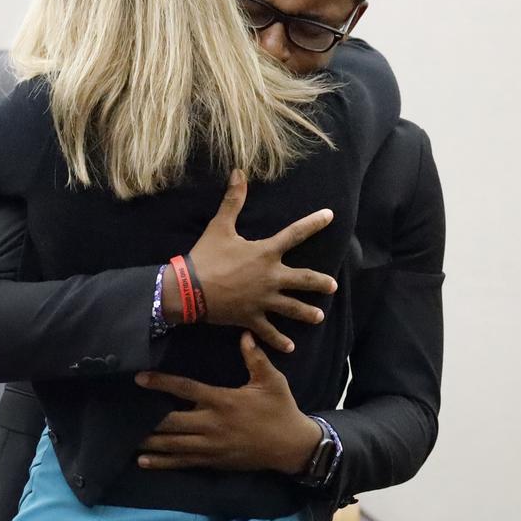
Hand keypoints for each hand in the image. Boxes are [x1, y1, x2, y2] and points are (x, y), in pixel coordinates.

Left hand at [134, 332, 323, 473]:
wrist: (291, 446)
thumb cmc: (280, 409)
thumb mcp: (272, 381)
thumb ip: (256, 358)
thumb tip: (245, 334)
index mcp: (223, 401)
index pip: (185, 389)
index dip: (161, 383)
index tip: (139, 378)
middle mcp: (212, 424)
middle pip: (170, 422)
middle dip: (145, 418)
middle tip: (122, 413)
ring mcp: (210, 446)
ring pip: (172, 444)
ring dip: (148, 441)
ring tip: (125, 437)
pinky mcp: (213, 460)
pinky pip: (182, 462)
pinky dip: (161, 462)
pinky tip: (143, 461)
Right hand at [163, 169, 336, 351]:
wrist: (188, 290)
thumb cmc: (205, 256)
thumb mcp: (220, 226)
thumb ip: (233, 200)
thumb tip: (239, 172)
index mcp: (266, 253)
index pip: (295, 234)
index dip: (314, 223)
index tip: (330, 216)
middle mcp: (270, 277)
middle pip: (303, 279)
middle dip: (320, 283)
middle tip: (332, 286)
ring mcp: (263, 300)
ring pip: (292, 308)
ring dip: (306, 313)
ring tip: (318, 317)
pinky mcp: (251, 317)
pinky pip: (269, 331)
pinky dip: (279, 340)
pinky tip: (290, 348)